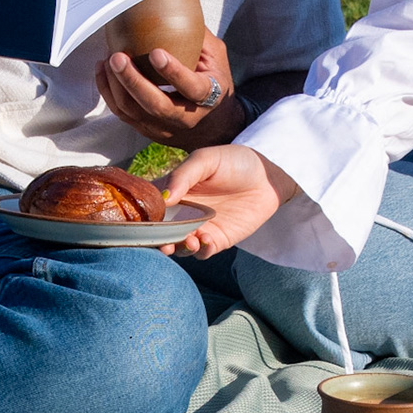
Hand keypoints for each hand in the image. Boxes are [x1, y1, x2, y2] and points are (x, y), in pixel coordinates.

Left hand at [97, 31, 246, 149]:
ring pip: (134, 112)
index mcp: (209, 96)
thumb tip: (177, 4)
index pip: (192, 87)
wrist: (213, 124)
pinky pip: (123, 115)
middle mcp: (187, 117)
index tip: (155, 53)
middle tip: (117, 57)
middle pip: (156, 105)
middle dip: (133, 81)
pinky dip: (109, 93)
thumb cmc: (213, 80)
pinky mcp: (147, 130)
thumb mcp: (216, 57)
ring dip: (117, 86)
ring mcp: (165, 127)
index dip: (174, 72)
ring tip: (108, 60)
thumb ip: (198, 36)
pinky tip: (104, 71)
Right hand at [156, 144, 297, 258]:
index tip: (144, 221)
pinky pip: (203, 251)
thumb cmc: (235, 161)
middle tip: (162, 242)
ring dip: (178, 247)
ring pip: (178, 245)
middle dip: (157, 240)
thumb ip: (183, 176)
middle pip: (160, 232)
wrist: (268, 176)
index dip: (144, 216)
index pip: (150, 206)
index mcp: (173, 191)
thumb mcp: (206, 160)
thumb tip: (164, 198)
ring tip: (188, 240)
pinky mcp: (217, 239)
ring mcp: (198, 227)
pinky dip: (201, 250)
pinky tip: (205, 240)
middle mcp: (181, 212)